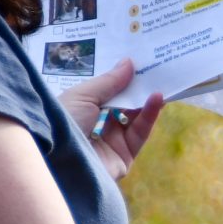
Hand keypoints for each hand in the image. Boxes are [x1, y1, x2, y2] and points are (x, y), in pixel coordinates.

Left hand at [59, 58, 163, 182]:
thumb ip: (109, 81)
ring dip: (147, 100)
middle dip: (136, 88)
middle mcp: (95, 124)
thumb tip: (129, 62)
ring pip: (135, 118)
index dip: (119, 78)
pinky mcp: (125, 155)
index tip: (136, 62)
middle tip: (154, 69)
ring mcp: (111, 141)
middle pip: (122, 104)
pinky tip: (157, 98)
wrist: (61, 161)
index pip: (103, 92)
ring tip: (161, 81)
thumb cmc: (63, 122)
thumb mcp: (83, 96)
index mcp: (79, 109)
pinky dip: (150, 115)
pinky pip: (140, 133)